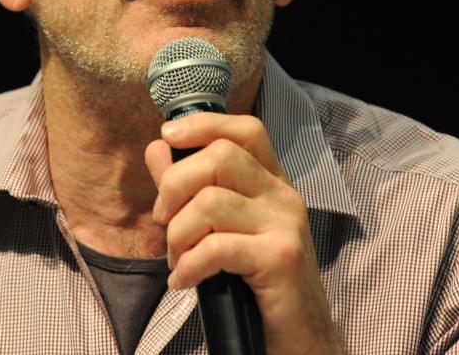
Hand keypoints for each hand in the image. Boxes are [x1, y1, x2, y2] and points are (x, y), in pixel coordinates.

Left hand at [144, 113, 343, 354]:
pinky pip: (216, 248)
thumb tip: (158, 149)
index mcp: (273, 183)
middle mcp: (284, 197)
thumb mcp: (223, 230)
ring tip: (177, 261)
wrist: (300, 340)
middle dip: (174, 187)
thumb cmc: (257, 285)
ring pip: (210, 202)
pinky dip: (188, 266)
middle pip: (220, 157)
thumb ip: (189, 189)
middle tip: (164, 223)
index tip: (167, 137)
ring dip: (177, 236)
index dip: (203, 125)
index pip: (245, 130)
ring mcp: (286, 226)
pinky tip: (183, 282)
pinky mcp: (280, 259)